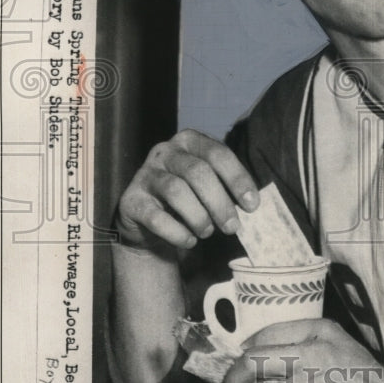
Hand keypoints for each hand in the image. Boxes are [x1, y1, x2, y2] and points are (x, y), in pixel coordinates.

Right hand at [115, 128, 258, 253]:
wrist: (148, 223)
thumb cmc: (189, 200)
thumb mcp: (209, 188)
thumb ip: (227, 190)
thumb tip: (252, 205)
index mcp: (190, 141)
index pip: (218, 153)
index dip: (237, 178)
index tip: (252, 205)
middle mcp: (165, 151)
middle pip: (198, 172)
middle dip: (219, 202)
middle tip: (232, 227)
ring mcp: (145, 173)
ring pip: (176, 191)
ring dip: (198, 217)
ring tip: (207, 233)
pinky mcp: (131, 199)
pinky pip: (156, 216)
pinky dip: (177, 232)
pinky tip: (189, 241)